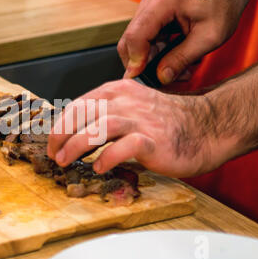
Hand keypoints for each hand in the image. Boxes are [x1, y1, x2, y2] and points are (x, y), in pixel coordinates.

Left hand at [47, 79, 226, 177]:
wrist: (205, 128)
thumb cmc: (166, 122)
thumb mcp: (131, 108)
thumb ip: (107, 115)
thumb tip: (77, 133)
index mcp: (118, 91)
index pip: (79, 104)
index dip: (60, 124)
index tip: (52, 142)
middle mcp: (127, 101)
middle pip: (84, 113)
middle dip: (61, 135)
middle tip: (54, 154)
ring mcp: (141, 119)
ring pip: (100, 127)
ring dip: (77, 145)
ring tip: (65, 161)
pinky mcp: (154, 139)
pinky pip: (125, 147)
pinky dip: (108, 157)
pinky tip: (99, 167)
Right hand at [118, 0, 257, 83]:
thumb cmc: (222, 5)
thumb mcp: (209, 37)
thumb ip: (183, 58)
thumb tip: (162, 77)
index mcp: (162, 4)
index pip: (136, 37)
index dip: (135, 62)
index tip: (142, 81)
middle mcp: (149, 5)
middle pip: (129, 42)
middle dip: (142, 66)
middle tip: (162, 81)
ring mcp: (148, 11)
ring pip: (136, 46)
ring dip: (151, 64)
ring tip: (177, 73)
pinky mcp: (152, 19)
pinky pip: (145, 43)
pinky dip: (156, 57)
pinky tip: (174, 63)